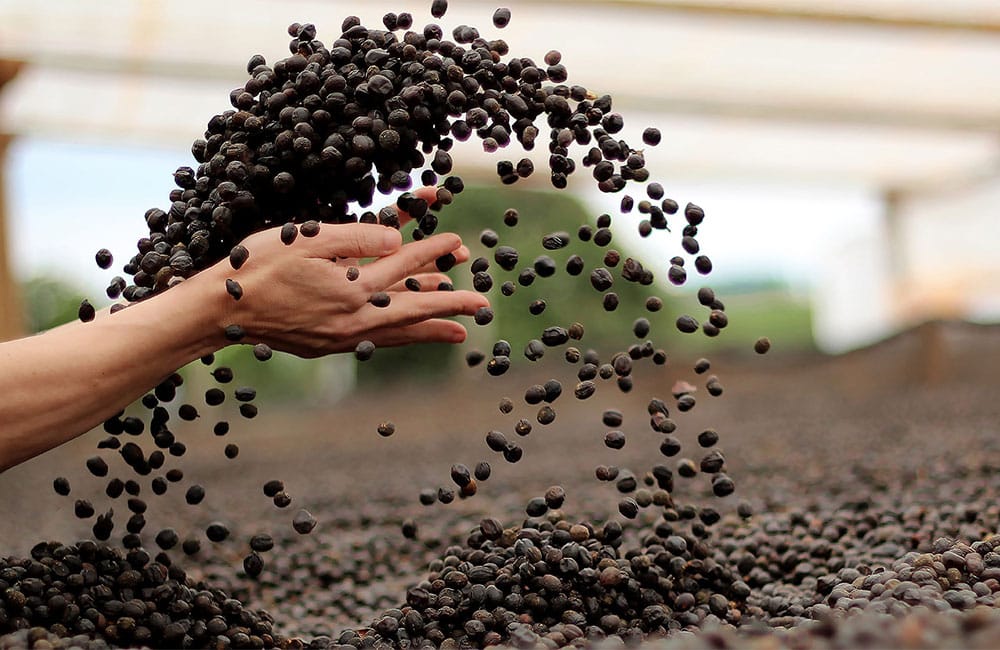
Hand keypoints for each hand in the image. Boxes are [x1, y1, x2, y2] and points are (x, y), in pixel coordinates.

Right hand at [209, 194, 487, 357]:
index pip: (401, 264)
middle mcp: (353, 317)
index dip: (430, 250)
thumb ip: (357, 237)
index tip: (456, 243)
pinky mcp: (330, 345)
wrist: (219, 311)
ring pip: (398, 331)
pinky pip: (376, 340)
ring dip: (430, 328)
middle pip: (412, 306)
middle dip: (449, 302)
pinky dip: (400, 337)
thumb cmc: (257, 267)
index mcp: (350, 287)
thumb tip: (399, 239)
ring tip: (461, 330)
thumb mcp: (307, 238)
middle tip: (482, 304)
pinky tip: (410, 334)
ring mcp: (342, 337)